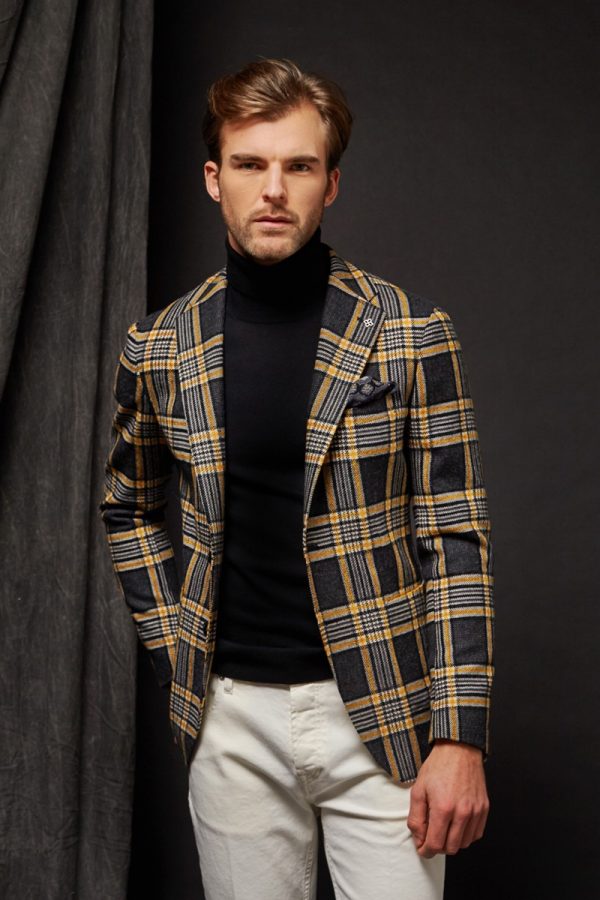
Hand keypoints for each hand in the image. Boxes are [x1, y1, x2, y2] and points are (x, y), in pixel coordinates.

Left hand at [407, 740, 488, 857]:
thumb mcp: (418, 790)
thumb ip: (416, 818)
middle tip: (430, 837)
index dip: (425, 850)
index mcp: (443, 808)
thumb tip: (419, 840)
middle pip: (450, 848)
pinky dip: (465, 835)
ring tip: (443, 828)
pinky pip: (476, 834)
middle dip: (438, 847)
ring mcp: (476, 811)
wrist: (459, 750)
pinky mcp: (484, 809)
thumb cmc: (438, 767)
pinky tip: (456, 825)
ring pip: (464, 844)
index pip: (435, 844)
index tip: (422, 848)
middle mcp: (462, 813)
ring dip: (451, 842)